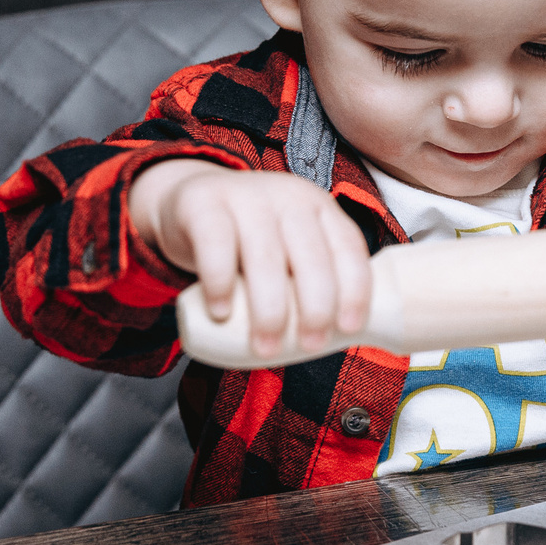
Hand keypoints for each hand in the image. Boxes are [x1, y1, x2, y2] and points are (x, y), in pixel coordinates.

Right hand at [131, 162, 373, 358]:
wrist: (191, 200)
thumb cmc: (251, 239)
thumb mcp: (289, 246)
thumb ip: (310, 278)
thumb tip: (335, 341)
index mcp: (319, 207)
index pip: (348, 247)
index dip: (354, 289)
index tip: (348, 329)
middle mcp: (287, 197)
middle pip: (311, 256)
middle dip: (316, 308)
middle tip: (309, 346)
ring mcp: (245, 196)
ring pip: (266, 257)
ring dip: (270, 310)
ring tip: (265, 347)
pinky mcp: (202, 203)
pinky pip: (215, 246)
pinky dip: (220, 283)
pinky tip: (222, 313)